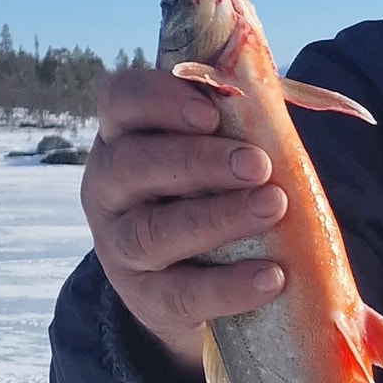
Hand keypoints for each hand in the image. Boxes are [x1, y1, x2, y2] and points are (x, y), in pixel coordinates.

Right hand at [81, 66, 287, 376]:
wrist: (188, 287)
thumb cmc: (208, 196)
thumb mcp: (210, 153)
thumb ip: (233, 122)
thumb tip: (267, 84)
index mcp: (122, 138)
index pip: (120, 101)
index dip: (159, 101)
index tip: (211, 114)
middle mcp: (108, 189)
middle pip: (132, 165)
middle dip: (197, 161)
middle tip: (257, 164)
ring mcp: (119, 247)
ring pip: (152, 232)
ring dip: (217, 218)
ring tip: (274, 207)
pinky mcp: (145, 299)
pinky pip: (181, 294)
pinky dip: (229, 286)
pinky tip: (273, 276)